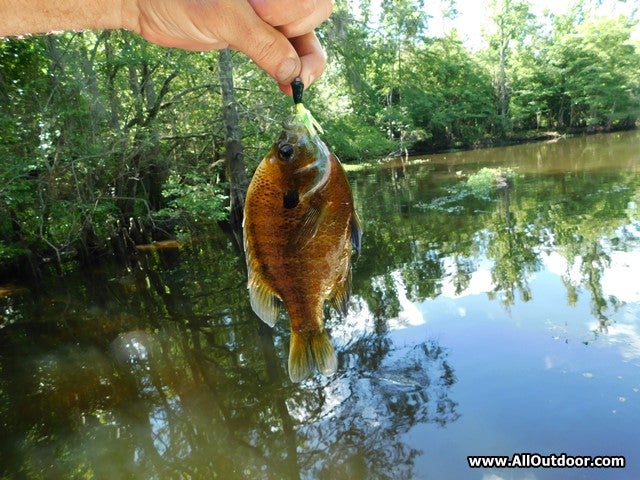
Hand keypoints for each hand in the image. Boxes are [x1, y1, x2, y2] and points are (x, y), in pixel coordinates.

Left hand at [126, 0, 332, 93]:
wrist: (150, 5)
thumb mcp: (223, 16)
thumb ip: (261, 42)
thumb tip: (292, 72)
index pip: (309, 0)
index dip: (291, 11)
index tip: (263, 17)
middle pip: (315, 14)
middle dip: (301, 38)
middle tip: (277, 54)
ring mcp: (270, 14)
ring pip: (306, 37)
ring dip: (305, 63)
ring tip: (294, 83)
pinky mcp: (261, 35)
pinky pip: (289, 52)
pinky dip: (292, 71)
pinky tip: (287, 85)